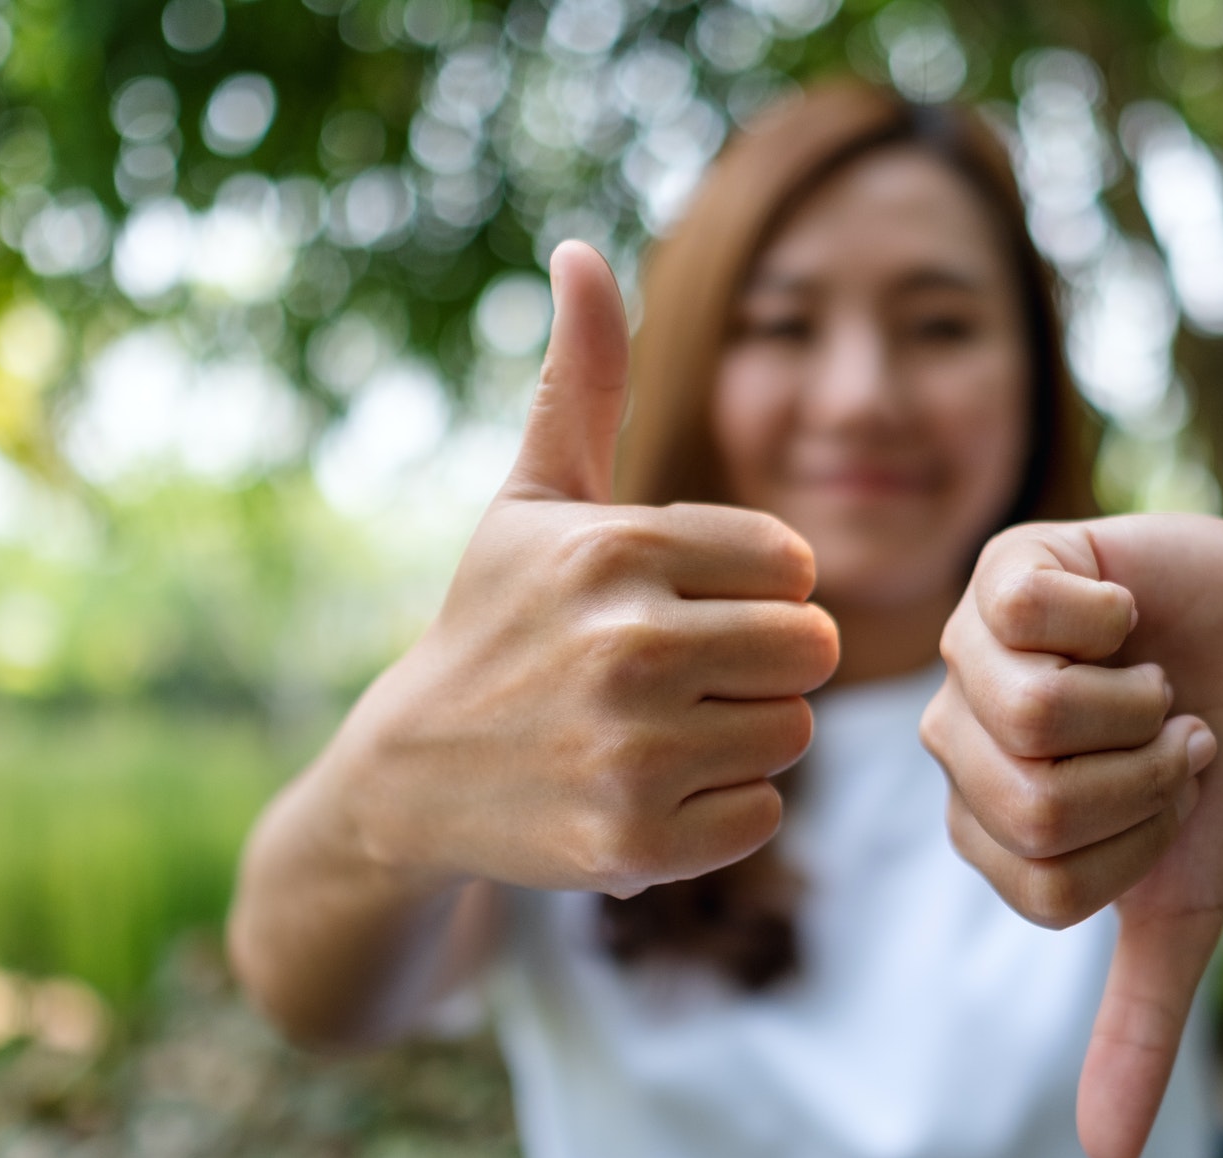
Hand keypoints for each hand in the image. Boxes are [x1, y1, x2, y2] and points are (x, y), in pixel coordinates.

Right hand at [329, 241, 840, 896]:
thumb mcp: (531, 496)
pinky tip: (646, 788)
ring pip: (792, 731)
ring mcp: (632, 751)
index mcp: (618, 547)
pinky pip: (762, 813)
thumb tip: (580, 249)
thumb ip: (581, 381)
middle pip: (813, 648)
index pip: (794, 563)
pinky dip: (719, 810)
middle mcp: (629, 645)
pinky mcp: (637, 843)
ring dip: (741, 733)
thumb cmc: (494, 618)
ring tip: (656, 727)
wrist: (409, 775)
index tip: (681, 602)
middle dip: (760, 659)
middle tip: (680, 671)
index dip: (751, 587)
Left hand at [921, 514, 1222, 1157]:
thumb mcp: (1184, 901)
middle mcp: (959, 739)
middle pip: (1034, 805)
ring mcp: (975, 649)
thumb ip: (1137, 1021)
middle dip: (1143, 782)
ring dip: (1137, 707)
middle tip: (1167, 739)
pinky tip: (1126, 617)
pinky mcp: (1010, 566)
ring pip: (1030, 718)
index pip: (1044, 883)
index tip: (1168, 805)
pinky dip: (1112, 624)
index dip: (1139, 849)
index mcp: (984, 825)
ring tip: (1152, 681)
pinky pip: (1027, 613)